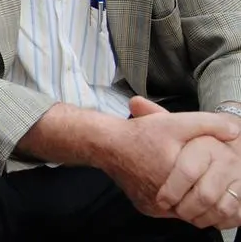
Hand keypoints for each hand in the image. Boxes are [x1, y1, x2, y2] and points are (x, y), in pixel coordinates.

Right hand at [95, 96, 239, 217]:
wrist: (105, 143)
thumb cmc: (139, 133)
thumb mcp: (174, 122)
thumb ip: (206, 124)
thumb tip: (234, 132)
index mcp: (175, 178)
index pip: (209, 191)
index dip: (216, 183)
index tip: (217, 175)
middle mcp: (163, 198)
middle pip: (196, 202)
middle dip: (202, 191)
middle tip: (205, 178)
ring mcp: (153, 207)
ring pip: (182, 209)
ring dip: (188, 197)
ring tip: (189, 180)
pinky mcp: (145, 208)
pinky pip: (167, 210)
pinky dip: (172, 200)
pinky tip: (170, 183)